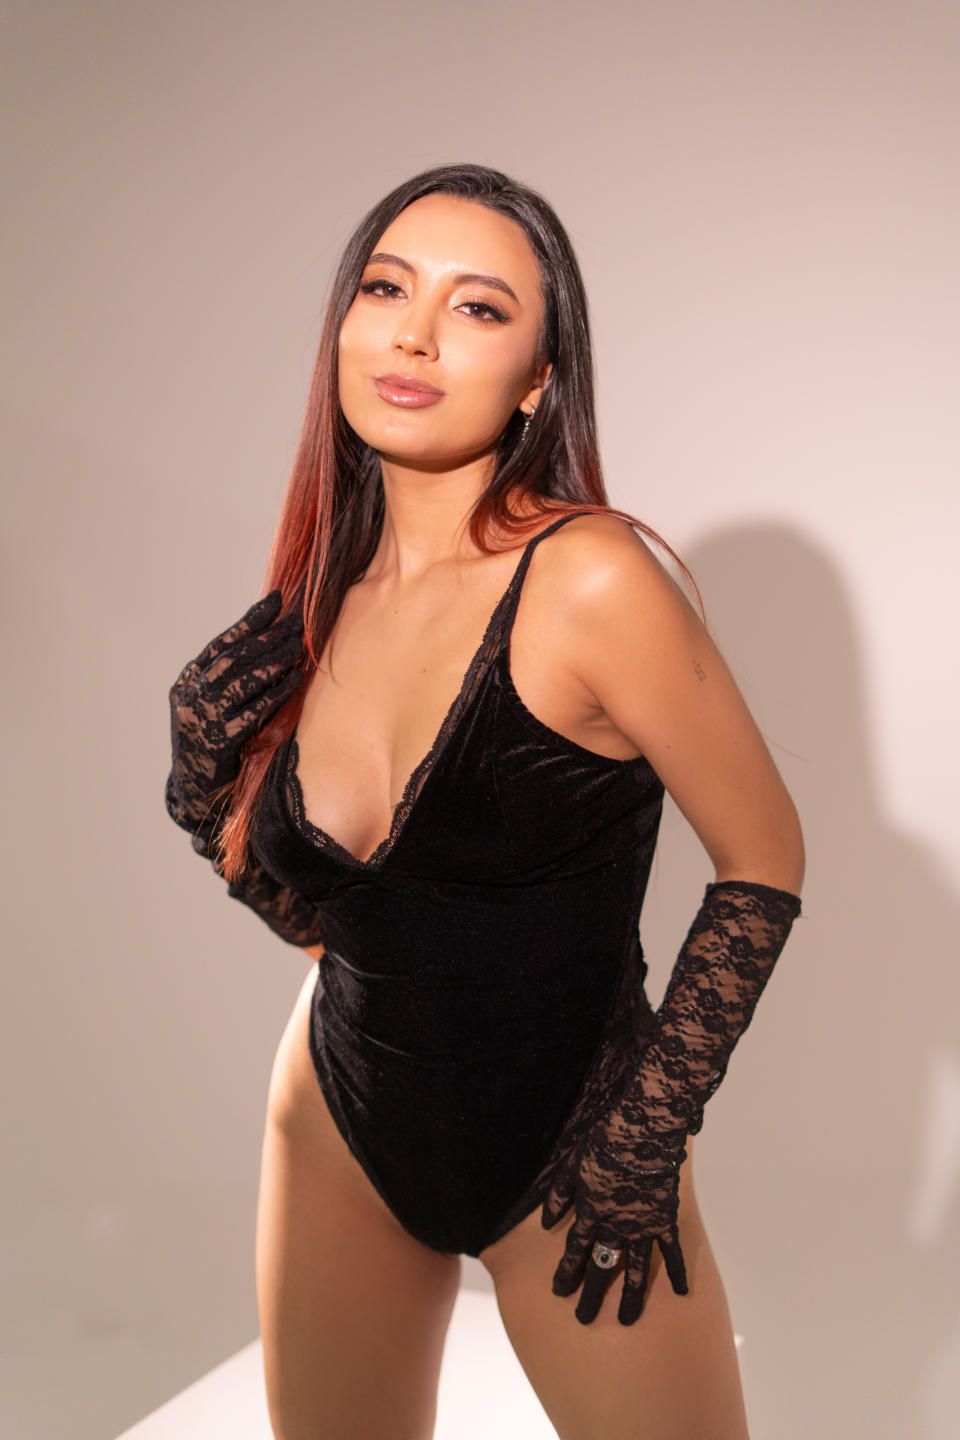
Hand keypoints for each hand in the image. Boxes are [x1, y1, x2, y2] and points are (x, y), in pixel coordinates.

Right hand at [166, 589, 305, 836]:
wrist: (196, 793)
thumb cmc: (213, 745)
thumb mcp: (212, 708)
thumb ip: (229, 679)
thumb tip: (268, 641)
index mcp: (186, 683)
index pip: (221, 644)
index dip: (249, 622)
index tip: (274, 601)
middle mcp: (190, 697)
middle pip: (234, 658)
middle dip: (267, 637)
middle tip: (296, 622)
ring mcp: (202, 719)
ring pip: (242, 680)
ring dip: (273, 660)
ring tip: (298, 645)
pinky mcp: (220, 742)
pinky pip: (254, 710)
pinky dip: (276, 692)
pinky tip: (295, 679)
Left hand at [541, 1120, 688, 1325]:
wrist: (640, 1132)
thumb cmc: (602, 1144)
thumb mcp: (571, 1167)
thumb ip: (559, 1197)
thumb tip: (548, 1223)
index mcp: (591, 1215)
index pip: (575, 1253)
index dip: (566, 1273)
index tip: (559, 1293)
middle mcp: (616, 1229)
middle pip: (602, 1268)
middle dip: (591, 1295)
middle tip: (584, 1319)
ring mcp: (643, 1227)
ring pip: (636, 1270)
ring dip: (630, 1297)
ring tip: (626, 1320)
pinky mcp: (665, 1219)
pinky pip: (672, 1252)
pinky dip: (677, 1272)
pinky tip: (681, 1293)